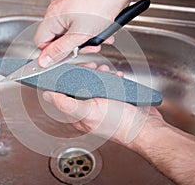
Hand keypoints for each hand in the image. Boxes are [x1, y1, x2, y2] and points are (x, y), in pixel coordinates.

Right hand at [33, 0, 130, 66]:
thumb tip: (44, 60)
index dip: (52, 53)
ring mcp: (67, 6)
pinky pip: (78, 23)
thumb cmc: (101, 5)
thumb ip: (60, 50)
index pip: (40, 42)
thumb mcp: (79, 35)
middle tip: (84, 48)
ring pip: (70, 31)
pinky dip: (88, 30)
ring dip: (83, 39)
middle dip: (72, 46)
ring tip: (96, 40)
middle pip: (57, 38)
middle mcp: (57, 10)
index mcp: (52, 17)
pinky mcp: (78, 5)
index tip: (64, 57)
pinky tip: (99, 31)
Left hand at [42, 62, 163, 144]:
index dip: (62, 80)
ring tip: (106, 72)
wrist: (145, 126)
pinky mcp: (112, 98)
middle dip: (83, 73)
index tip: (68, 70)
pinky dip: (111, 77)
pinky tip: (116, 78)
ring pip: (92, 82)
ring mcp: (99, 103)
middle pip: (77, 85)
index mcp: (77, 114)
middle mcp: (86, 109)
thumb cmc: (119, 124)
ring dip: (99, 73)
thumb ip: (68, 105)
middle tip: (91, 68)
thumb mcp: (90, 112)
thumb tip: (49, 96)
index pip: (61, 95)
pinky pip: (107, 83)